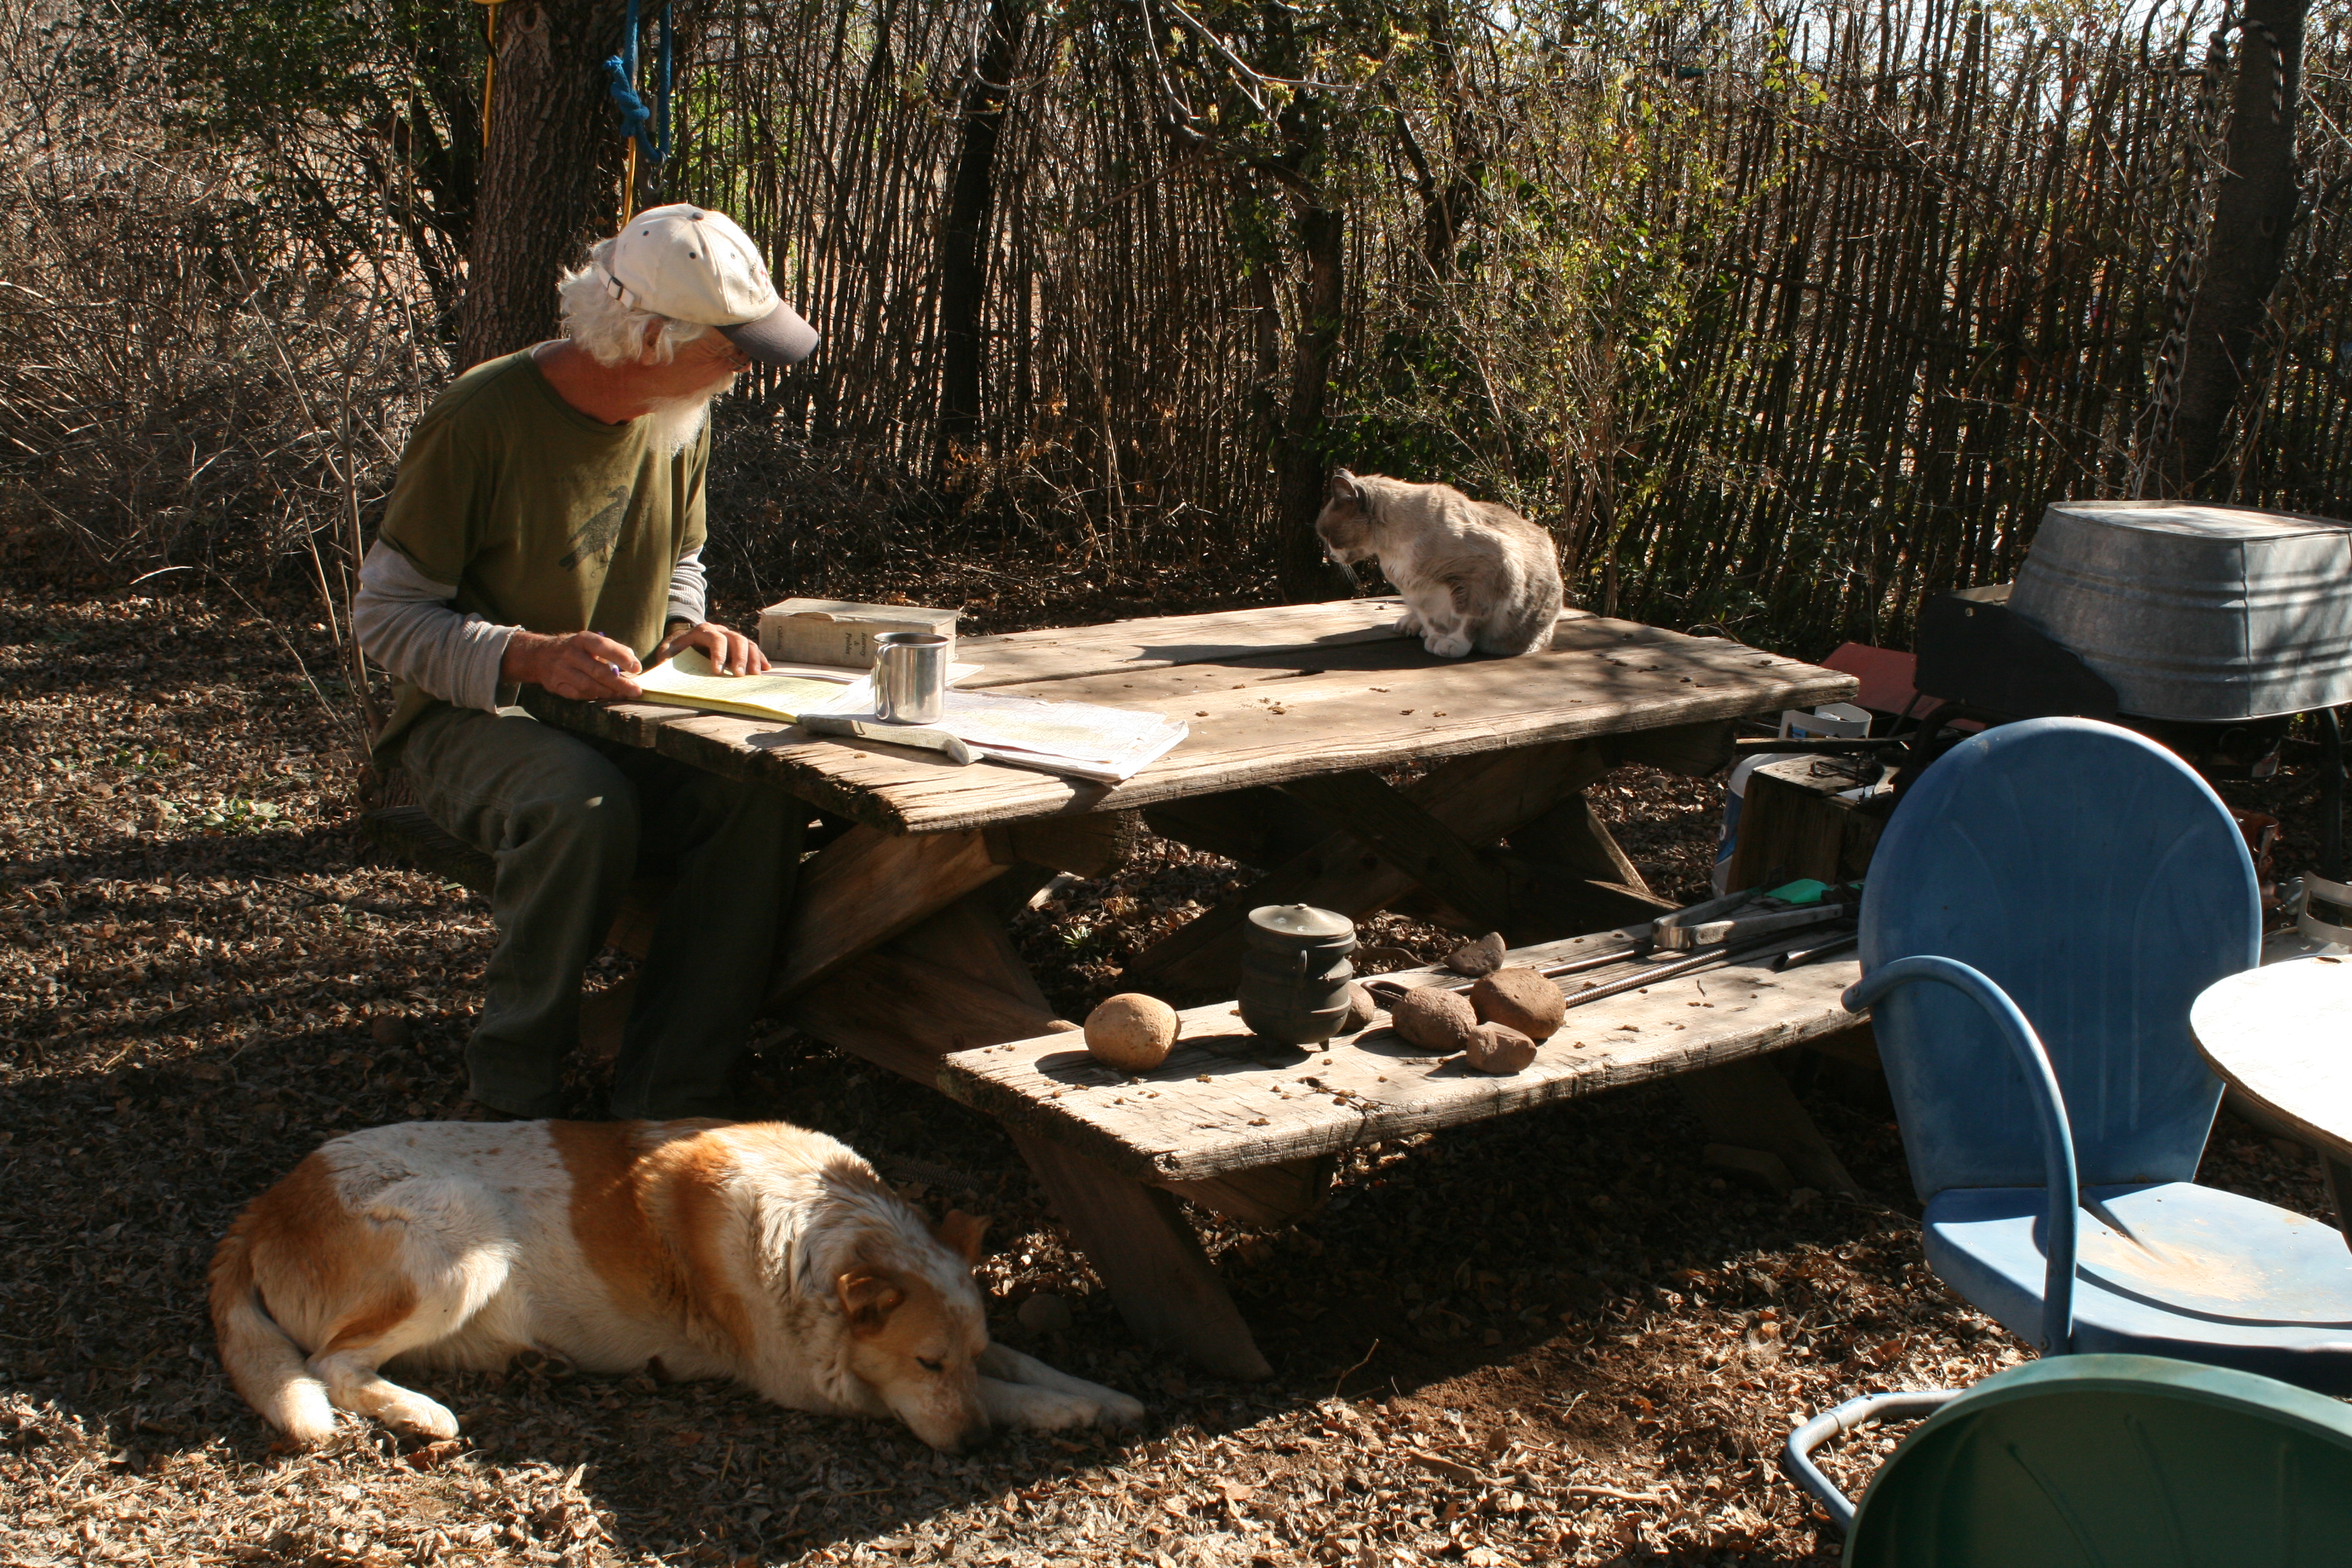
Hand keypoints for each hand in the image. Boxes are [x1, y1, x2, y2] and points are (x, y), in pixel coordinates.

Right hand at [503, 629, 643, 700]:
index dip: (621, 657)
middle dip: (620, 683)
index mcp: (582, 639)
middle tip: (636, 691)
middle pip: (598, 671)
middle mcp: (570, 653)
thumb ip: (612, 649)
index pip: (603, 646)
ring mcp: (560, 670)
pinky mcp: (554, 685)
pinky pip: (577, 694)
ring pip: (588, 686)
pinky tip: (604, 697)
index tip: (637, 668)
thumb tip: (633, 661)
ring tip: (623, 695)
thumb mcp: (590, 641)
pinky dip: (593, 697)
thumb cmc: (575, 649)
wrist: (539, 655)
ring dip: (608, 693)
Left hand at [652, 620, 768, 675]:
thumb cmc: (674, 650)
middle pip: (736, 639)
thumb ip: (667, 659)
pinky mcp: (737, 646)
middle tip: (739, 676)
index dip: (719, 654)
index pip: (715, 639)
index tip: (717, 672)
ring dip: (753, 659)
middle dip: (740, 658)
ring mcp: (731, 637)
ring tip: (754, 676)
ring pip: (747, 643)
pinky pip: (753, 649)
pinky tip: (765, 669)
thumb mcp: (666, 652)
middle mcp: (720, 631)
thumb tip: (667, 670)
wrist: (682, 642)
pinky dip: (760, 658)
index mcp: (702, 631)